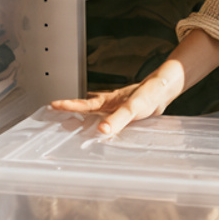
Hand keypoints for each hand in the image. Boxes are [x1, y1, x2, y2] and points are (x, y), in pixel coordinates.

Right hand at [50, 67, 181, 136]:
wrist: (166, 88)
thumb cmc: (150, 95)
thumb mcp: (133, 110)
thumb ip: (118, 120)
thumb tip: (102, 131)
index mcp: (108, 101)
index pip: (84, 105)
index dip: (68, 106)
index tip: (52, 105)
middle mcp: (111, 102)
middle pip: (87, 106)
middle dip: (72, 109)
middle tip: (56, 112)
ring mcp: (119, 105)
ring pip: (97, 109)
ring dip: (86, 113)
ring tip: (75, 119)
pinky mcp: (128, 110)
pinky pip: (110, 114)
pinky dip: (103, 118)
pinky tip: (105, 125)